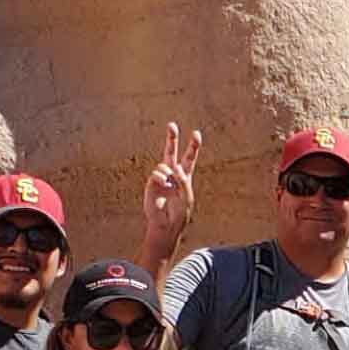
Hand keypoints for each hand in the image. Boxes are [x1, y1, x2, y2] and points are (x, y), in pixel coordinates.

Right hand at [144, 121, 200, 241]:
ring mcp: (161, 178)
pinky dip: (161, 177)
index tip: (196, 133)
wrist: (165, 224)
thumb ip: (183, 181)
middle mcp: (172, 174)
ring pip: (164, 164)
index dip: (193, 146)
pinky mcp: (152, 183)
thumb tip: (175, 167)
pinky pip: (157, 173)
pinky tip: (163, 185)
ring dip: (169, 172)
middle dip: (171, 138)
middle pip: (171, 152)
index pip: (189, 158)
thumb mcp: (187, 198)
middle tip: (171, 124)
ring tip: (169, 183)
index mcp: (185, 176)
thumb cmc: (179, 213)